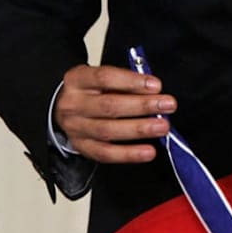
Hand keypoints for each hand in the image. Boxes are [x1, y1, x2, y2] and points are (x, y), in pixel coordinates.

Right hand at [55, 64, 176, 162]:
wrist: (64, 108)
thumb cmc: (91, 91)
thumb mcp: (103, 79)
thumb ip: (126, 82)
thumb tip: (154, 91)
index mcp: (77, 80)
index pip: (104, 78)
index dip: (132, 81)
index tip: (156, 85)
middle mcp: (73, 104)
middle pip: (109, 106)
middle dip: (143, 106)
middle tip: (167, 105)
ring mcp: (76, 128)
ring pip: (108, 131)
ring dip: (140, 129)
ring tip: (162, 127)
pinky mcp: (83, 147)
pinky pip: (106, 154)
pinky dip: (129, 154)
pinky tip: (148, 151)